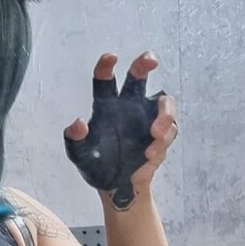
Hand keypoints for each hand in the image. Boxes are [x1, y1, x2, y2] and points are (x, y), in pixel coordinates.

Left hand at [64, 54, 178, 209]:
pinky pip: (170, 131)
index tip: (111, 58)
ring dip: (164, 115)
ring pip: (164, 102)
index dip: (107, 67)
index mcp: (106, 105)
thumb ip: (74, 139)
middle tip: (151, 60)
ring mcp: (148, 119)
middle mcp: (129, 106)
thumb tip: (79, 124)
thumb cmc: (96, 165)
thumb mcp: (79, 154)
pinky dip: (162, 141)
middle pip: (139, 78)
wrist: (116, 187)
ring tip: (155, 133)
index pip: (106, 81)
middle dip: (145, 65)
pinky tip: (149, 154)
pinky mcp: (162, 136)